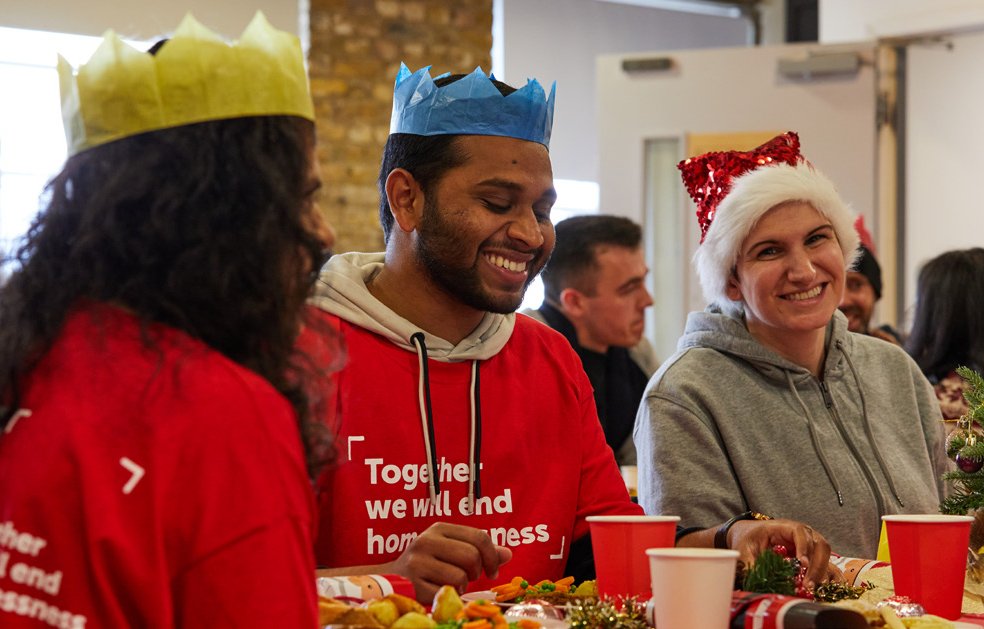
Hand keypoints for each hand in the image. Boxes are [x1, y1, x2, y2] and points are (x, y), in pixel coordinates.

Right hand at [385, 522, 511, 602]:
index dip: (493, 556)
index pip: (479, 536)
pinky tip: (437, 592)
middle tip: (469, 578)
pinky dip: (448, 597)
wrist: (389, 580)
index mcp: (439, 529)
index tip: (492, 571)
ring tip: (448, 584)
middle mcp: (426, 541)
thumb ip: (479, 550)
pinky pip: (445, 593)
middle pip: (472, 556)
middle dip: (476, 572)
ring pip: (460, 576)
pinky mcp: (412, 584)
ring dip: (461, 586)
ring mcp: (417, 563)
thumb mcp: (451, 551)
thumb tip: (508, 554)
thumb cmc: (426, 565)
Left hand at [728, 518, 840, 590]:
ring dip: (820, 571)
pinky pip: (822, 562)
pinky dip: (822, 574)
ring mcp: (807, 543)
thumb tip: (760, 580)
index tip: (802, 563)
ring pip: (824, 554)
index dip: (804, 546)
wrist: (748, 535)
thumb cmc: (748, 538)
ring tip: (811, 587)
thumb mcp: (744, 548)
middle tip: (808, 584)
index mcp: (784, 526)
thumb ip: (750, 562)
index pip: (800, 532)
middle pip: (819, 544)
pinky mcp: (809, 554)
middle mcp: (801, 533)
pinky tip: (816, 586)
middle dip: (816, 565)